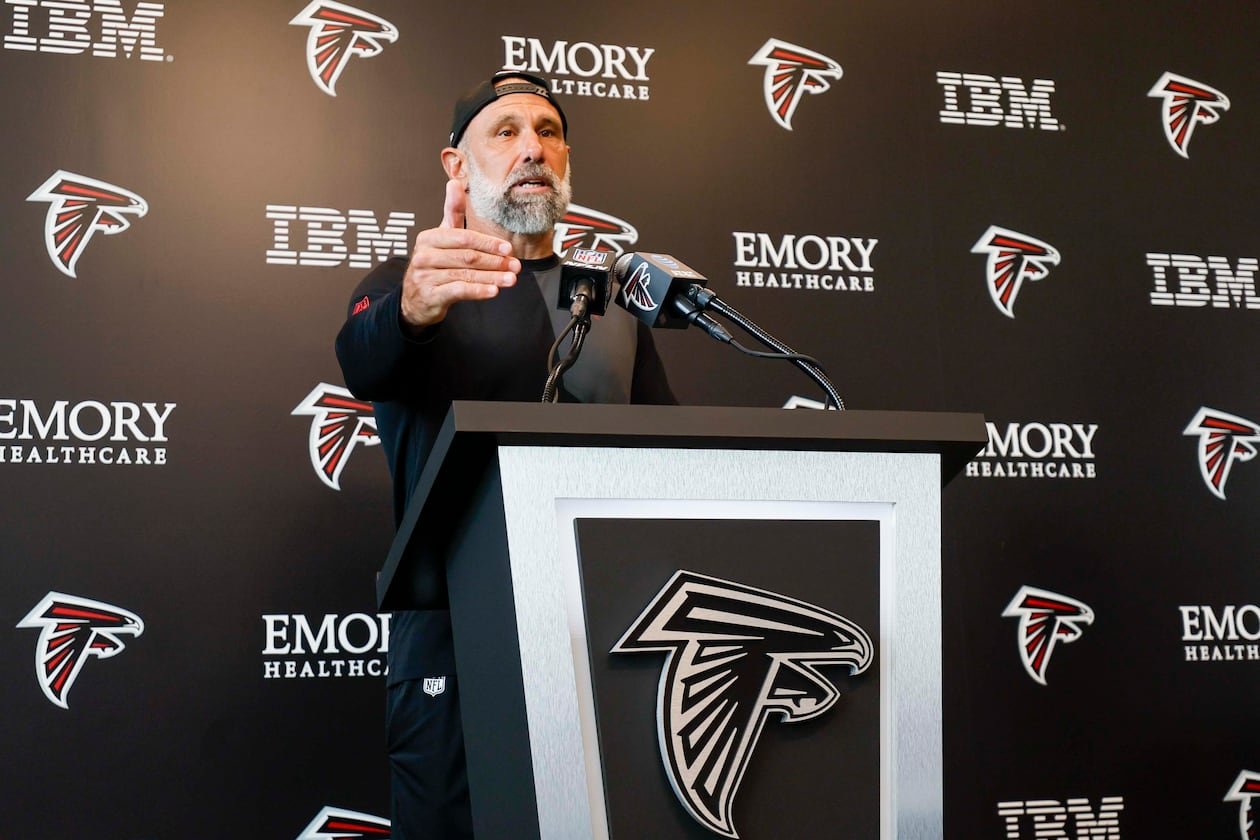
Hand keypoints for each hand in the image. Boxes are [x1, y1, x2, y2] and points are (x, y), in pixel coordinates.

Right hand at [399, 180, 519, 327]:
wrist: (415, 299)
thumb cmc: (433, 265)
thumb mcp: (442, 237)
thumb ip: (452, 213)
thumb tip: (454, 183)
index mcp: (429, 238)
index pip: (463, 238)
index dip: (487, 243)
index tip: (507, 248)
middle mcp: (424, 256)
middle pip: (467, 256)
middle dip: (494, 261)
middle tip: (515, 265)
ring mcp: (425, 276)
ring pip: (465, 274)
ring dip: (492, 277)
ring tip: (511, 279)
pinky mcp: (430, 295)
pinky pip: (458, 291)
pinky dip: (478, 291)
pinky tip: (493, 291)